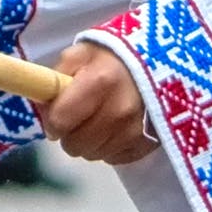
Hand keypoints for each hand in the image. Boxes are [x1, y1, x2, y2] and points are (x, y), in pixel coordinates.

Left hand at [38, 37, 153, 167]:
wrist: (167, 60)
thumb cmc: (117, 56)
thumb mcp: (83, 52)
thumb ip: (57, 76)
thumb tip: (44, 109)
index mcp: (100, 82)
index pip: (60, 122)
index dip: (54, 120)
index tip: (59, 112)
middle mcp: (119, 111)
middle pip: (74, 145)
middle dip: (71, 133)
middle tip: (81, 116)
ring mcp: (136, 131)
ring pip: (93, 155)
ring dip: (91, 142)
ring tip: (102, 118)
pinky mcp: (149, 145)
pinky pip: (115, 159)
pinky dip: (112, 147)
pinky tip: (118, 127)